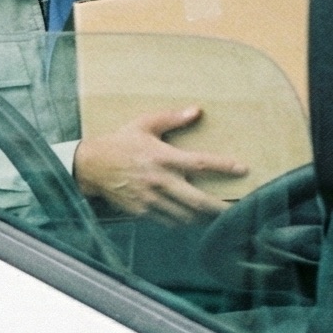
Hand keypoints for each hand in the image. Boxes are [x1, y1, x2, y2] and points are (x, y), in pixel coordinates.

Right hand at [73, 106, 245, 222]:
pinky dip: (182, 221)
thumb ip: (172, 118)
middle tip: (237, 210)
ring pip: (185, 216)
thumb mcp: (143, 124)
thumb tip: (197, 110)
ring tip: (215, 215)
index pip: (200, 164)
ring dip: (203, 217)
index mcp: (163, 158)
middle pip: (198, 200)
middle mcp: (159, 181)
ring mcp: (150, 199)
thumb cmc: (119, 143)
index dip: (223, 167)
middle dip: (220, 208)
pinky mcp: (141, 211)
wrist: (89, 166)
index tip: (242, 169)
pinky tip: (189, 217)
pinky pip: (168, 221)